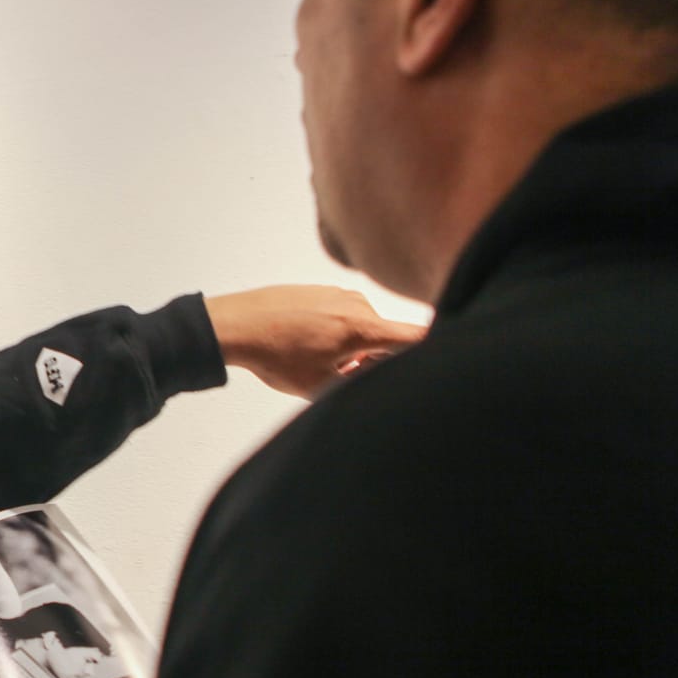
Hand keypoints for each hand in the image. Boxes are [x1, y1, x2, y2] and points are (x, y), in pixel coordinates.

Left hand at [204, 285, 425, 398]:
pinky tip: (312, 348)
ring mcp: (339, 294)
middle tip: (345, 378)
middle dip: (377, 362)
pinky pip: (347, 316)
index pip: (417, 337)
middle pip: (388, 338)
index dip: (436, 347)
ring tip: (323, 365)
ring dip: (357, 350)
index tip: (443, 358)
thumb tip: (382, 380)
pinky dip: (341, 335)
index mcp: (363, 327)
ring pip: (366, 329)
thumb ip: (359, 384)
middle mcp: (358, 305)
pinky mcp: (322, 291)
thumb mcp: (320, 385)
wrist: (234, 324)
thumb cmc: (274, 356)